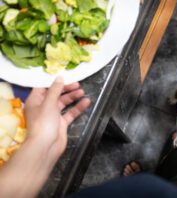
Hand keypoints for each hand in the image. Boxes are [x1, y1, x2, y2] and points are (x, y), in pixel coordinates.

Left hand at [0, 77, 89, 197]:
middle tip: (78, 84)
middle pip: (56, 94)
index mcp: (35, 101)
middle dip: (66, 89)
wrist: (46, 146)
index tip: (65, 77)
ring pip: (64, 103)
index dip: (54, 82)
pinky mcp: (61, 123)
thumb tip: (59, 77)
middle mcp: (43, 107)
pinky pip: (70, 113)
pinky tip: (86, 102)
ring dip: (73, 97)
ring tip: (83, 92)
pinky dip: (77, 108)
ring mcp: (53, 115)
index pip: (43, 87)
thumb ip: (55, 89)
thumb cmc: (43, 122)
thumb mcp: (49, 103)